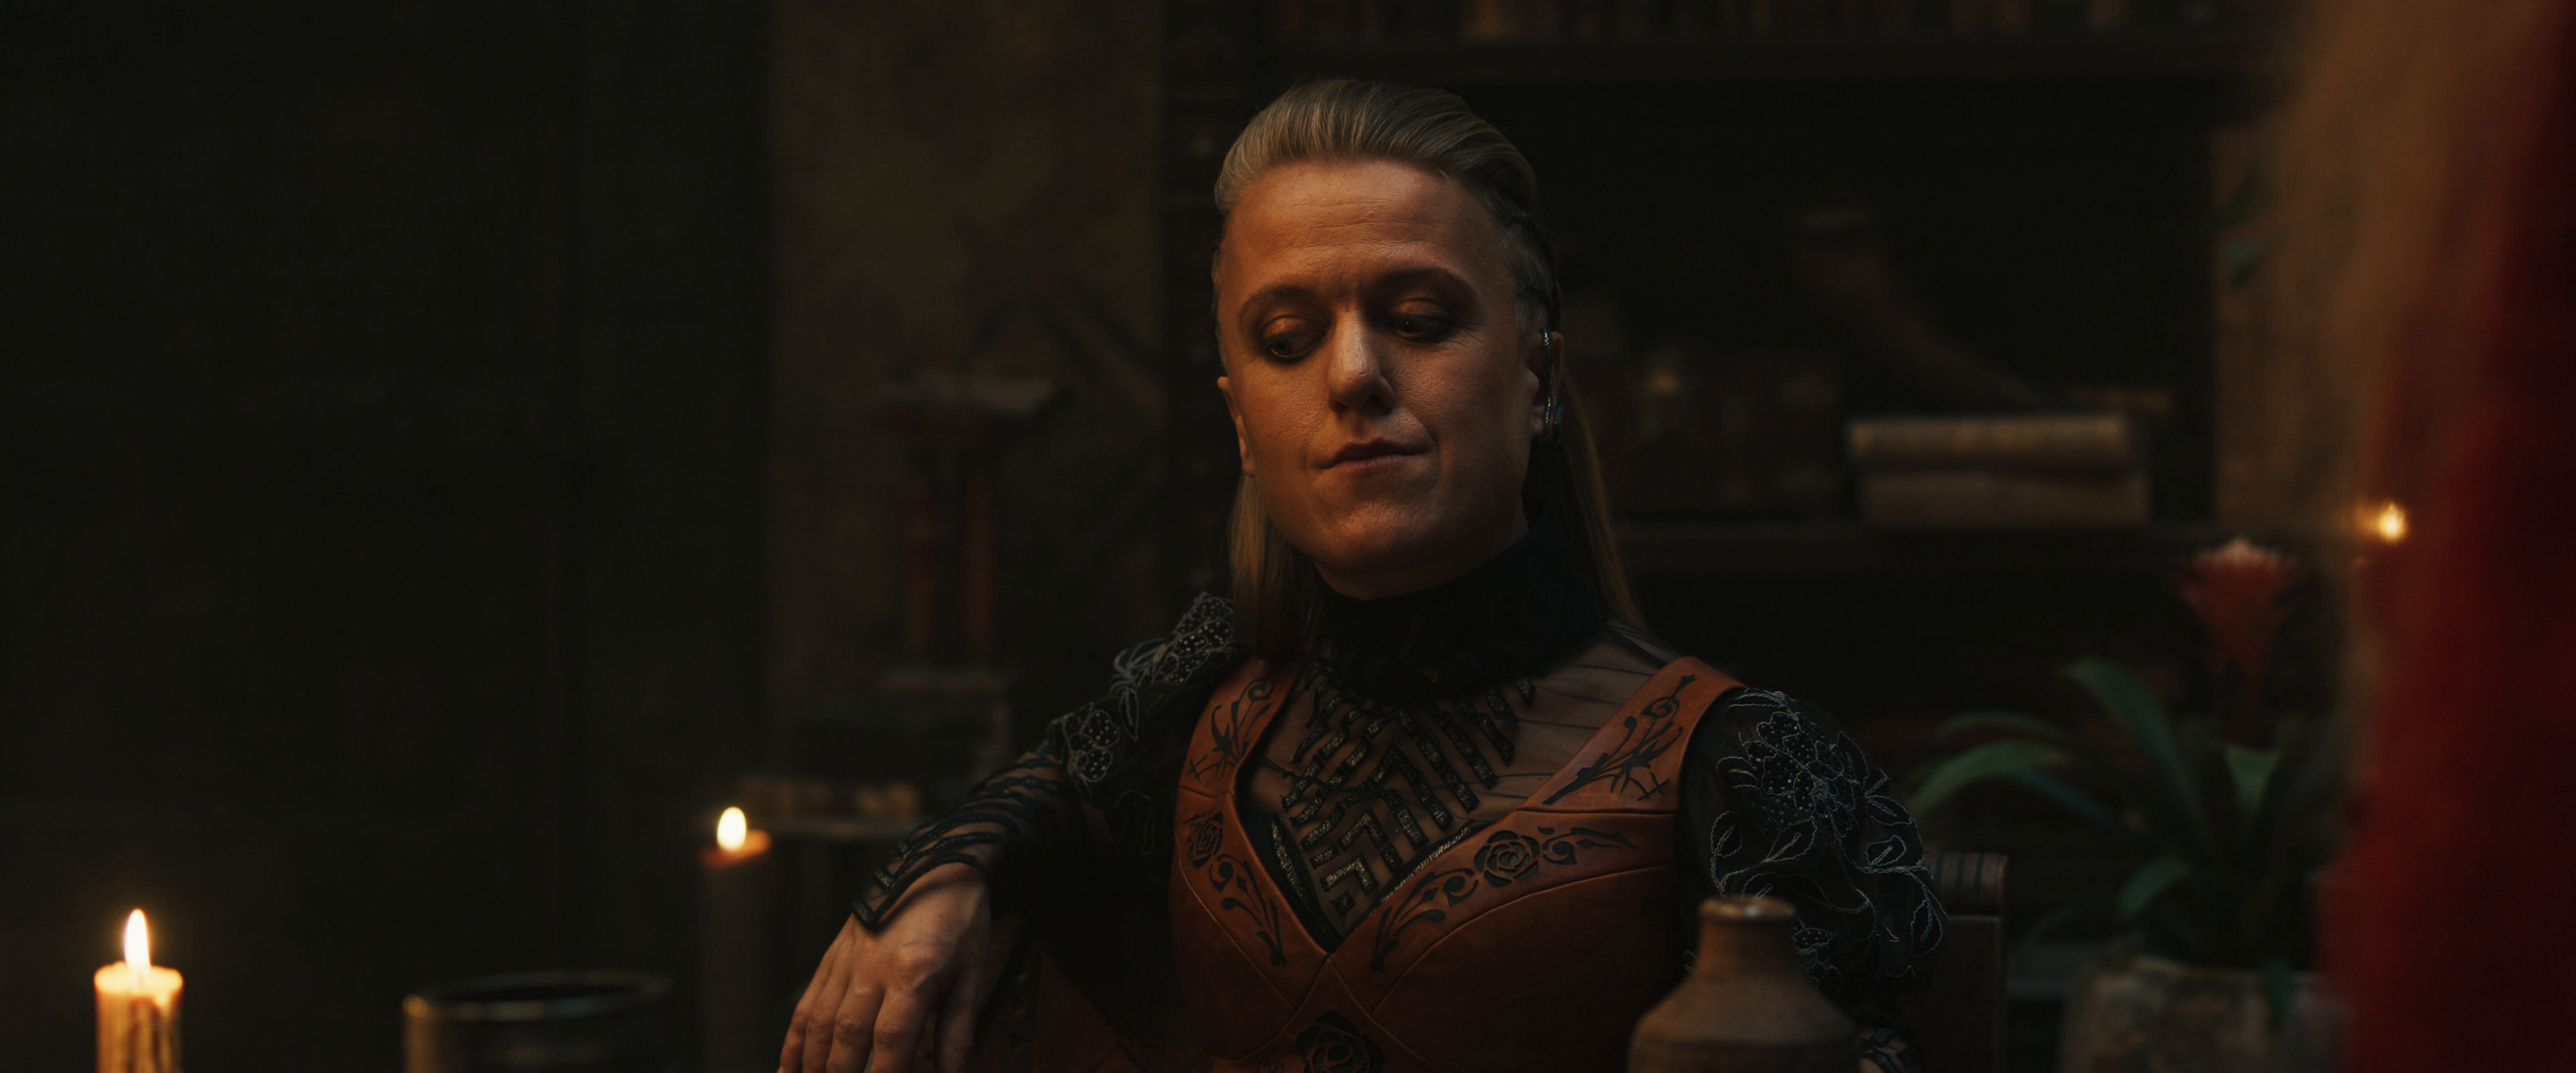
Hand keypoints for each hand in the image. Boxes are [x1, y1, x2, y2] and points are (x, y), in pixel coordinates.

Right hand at [781, 863, 992, 1072]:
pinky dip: (795, 1040)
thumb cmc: (959, 921)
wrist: (937, 866)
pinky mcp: (833, 957)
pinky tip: (789, 1067)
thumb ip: (958, 1031)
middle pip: (848, 1037)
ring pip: (820, 1024)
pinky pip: (807, 1004)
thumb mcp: (973, 976)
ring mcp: (847, 962)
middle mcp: (873, 968)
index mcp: (913, 973)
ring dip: (814, 1065)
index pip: (892, 1039)